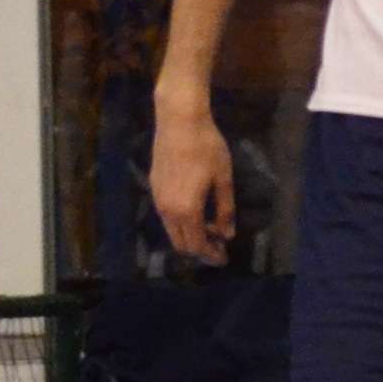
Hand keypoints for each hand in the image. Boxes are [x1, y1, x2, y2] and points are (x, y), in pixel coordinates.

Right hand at [149, 95, 235, 263]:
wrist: (179, 121)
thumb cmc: (207, 148)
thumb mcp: (224, 179)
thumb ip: (225, 209)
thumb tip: (227, 234)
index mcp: (186, 210)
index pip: (197, 245)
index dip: (211, 255)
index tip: (224, 259)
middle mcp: (167, 210)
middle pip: (181, 243)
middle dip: (200, 249)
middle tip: (219, 246)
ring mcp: (158, 199)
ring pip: (172, 231)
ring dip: (190, 235)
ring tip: (212, 229)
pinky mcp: (154, 187)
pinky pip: (167, 217)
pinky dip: (182, 223)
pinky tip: (197, 212)